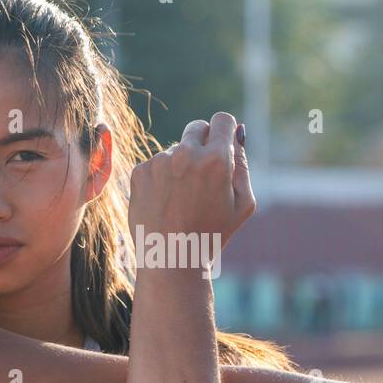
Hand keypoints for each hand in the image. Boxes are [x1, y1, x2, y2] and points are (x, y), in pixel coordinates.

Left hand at [128, 112, 255, 268]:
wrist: (172, 261)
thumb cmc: (212, 235)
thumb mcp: (243, 204)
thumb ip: (243, 164)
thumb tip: (238, 132)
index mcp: (217, 160)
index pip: (222, 120)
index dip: (224, 132)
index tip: (222, 144)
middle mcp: (186, 154)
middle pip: (197, 127)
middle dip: (203, 143)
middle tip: (203, 174)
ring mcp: (159, 162)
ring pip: (175, 150)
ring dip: (180, 166)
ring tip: (182, 201)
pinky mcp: (139, 172)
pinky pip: (155, 165)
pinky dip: (161, 179)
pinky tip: (165, 203)